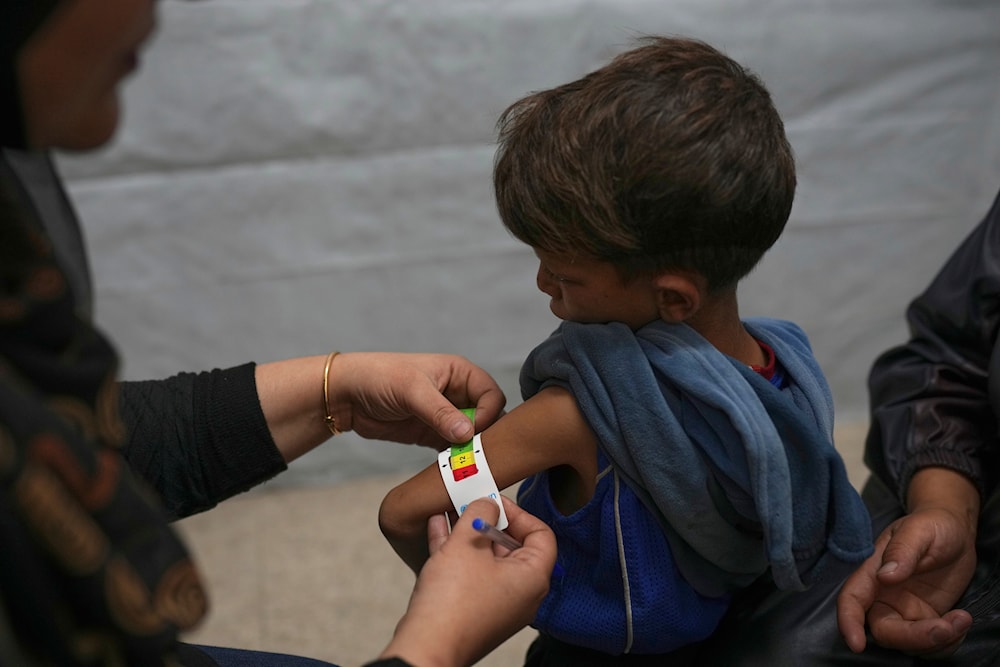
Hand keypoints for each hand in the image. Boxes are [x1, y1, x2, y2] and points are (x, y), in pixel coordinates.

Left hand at [331, 352, 505, 446]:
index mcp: (460, 373)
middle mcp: (458, 393)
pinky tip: (449, 467)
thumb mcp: (411, 390)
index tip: (474, 430)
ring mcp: (446, 416)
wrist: (347, 395)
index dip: (489, 413)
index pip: (492, 394)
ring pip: (473, 436)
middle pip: (488, 417)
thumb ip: (440, 412)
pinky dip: (455, 459)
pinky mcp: (433, 435)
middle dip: (484, 435)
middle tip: (474, 452)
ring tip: (461, 462)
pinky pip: (454, 450)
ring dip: (470, 450)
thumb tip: (468, 433)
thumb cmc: (380, 377)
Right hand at [380, 497, 555, 666]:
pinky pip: (470, 573)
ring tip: (450, 509)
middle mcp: (520, 593)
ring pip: (486, 558)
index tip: (494, 502)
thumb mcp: (467, 543)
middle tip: (470, 503)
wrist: (426, 646)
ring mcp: (497, 603)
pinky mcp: (474, 610)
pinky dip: (457, 550)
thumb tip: (486, 505)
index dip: (518, 513)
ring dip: (468, 532)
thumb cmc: (453, 601)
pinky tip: (439, 528)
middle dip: (488, 520)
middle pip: (512, 545)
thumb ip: (479, 514)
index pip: (541, 535)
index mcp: (532, 578)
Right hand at [837, 470, 978, 656]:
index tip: (857, 644)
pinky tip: (961, 620)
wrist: (955, 533)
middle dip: (914, 637)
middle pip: (884, 631)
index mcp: (873, 572)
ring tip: (962, 619)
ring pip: (909, 643)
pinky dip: (948, 643)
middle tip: (947, 627)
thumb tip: (886, 576)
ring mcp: (905, 611)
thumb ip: (903, 551)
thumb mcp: (919, 530)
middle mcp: (884, 596)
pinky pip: (931, 645)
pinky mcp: (926, 620)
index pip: (852, 599)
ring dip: (937, 642)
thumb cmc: (933, 525)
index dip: (848, 622)